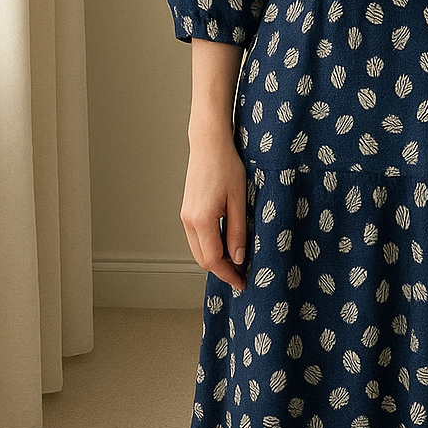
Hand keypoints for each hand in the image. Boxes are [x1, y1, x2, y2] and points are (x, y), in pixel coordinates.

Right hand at [181, 131, 249, 293]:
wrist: (209, 145)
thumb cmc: (227, 166)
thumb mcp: (239, 200)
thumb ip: (237, 231)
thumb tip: (237, 258)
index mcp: (202, 219)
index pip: (213, 260)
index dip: (228, 274)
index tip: (241, 282)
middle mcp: (188, 221)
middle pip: (202, 259)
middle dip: (221, 269)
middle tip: (242, 273)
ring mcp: (185, 216)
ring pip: (198, 249)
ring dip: (215, 258)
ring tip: (237, 259)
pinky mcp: (187, 211)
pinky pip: (196, 237)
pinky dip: (210, 246)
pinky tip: (226, 242)